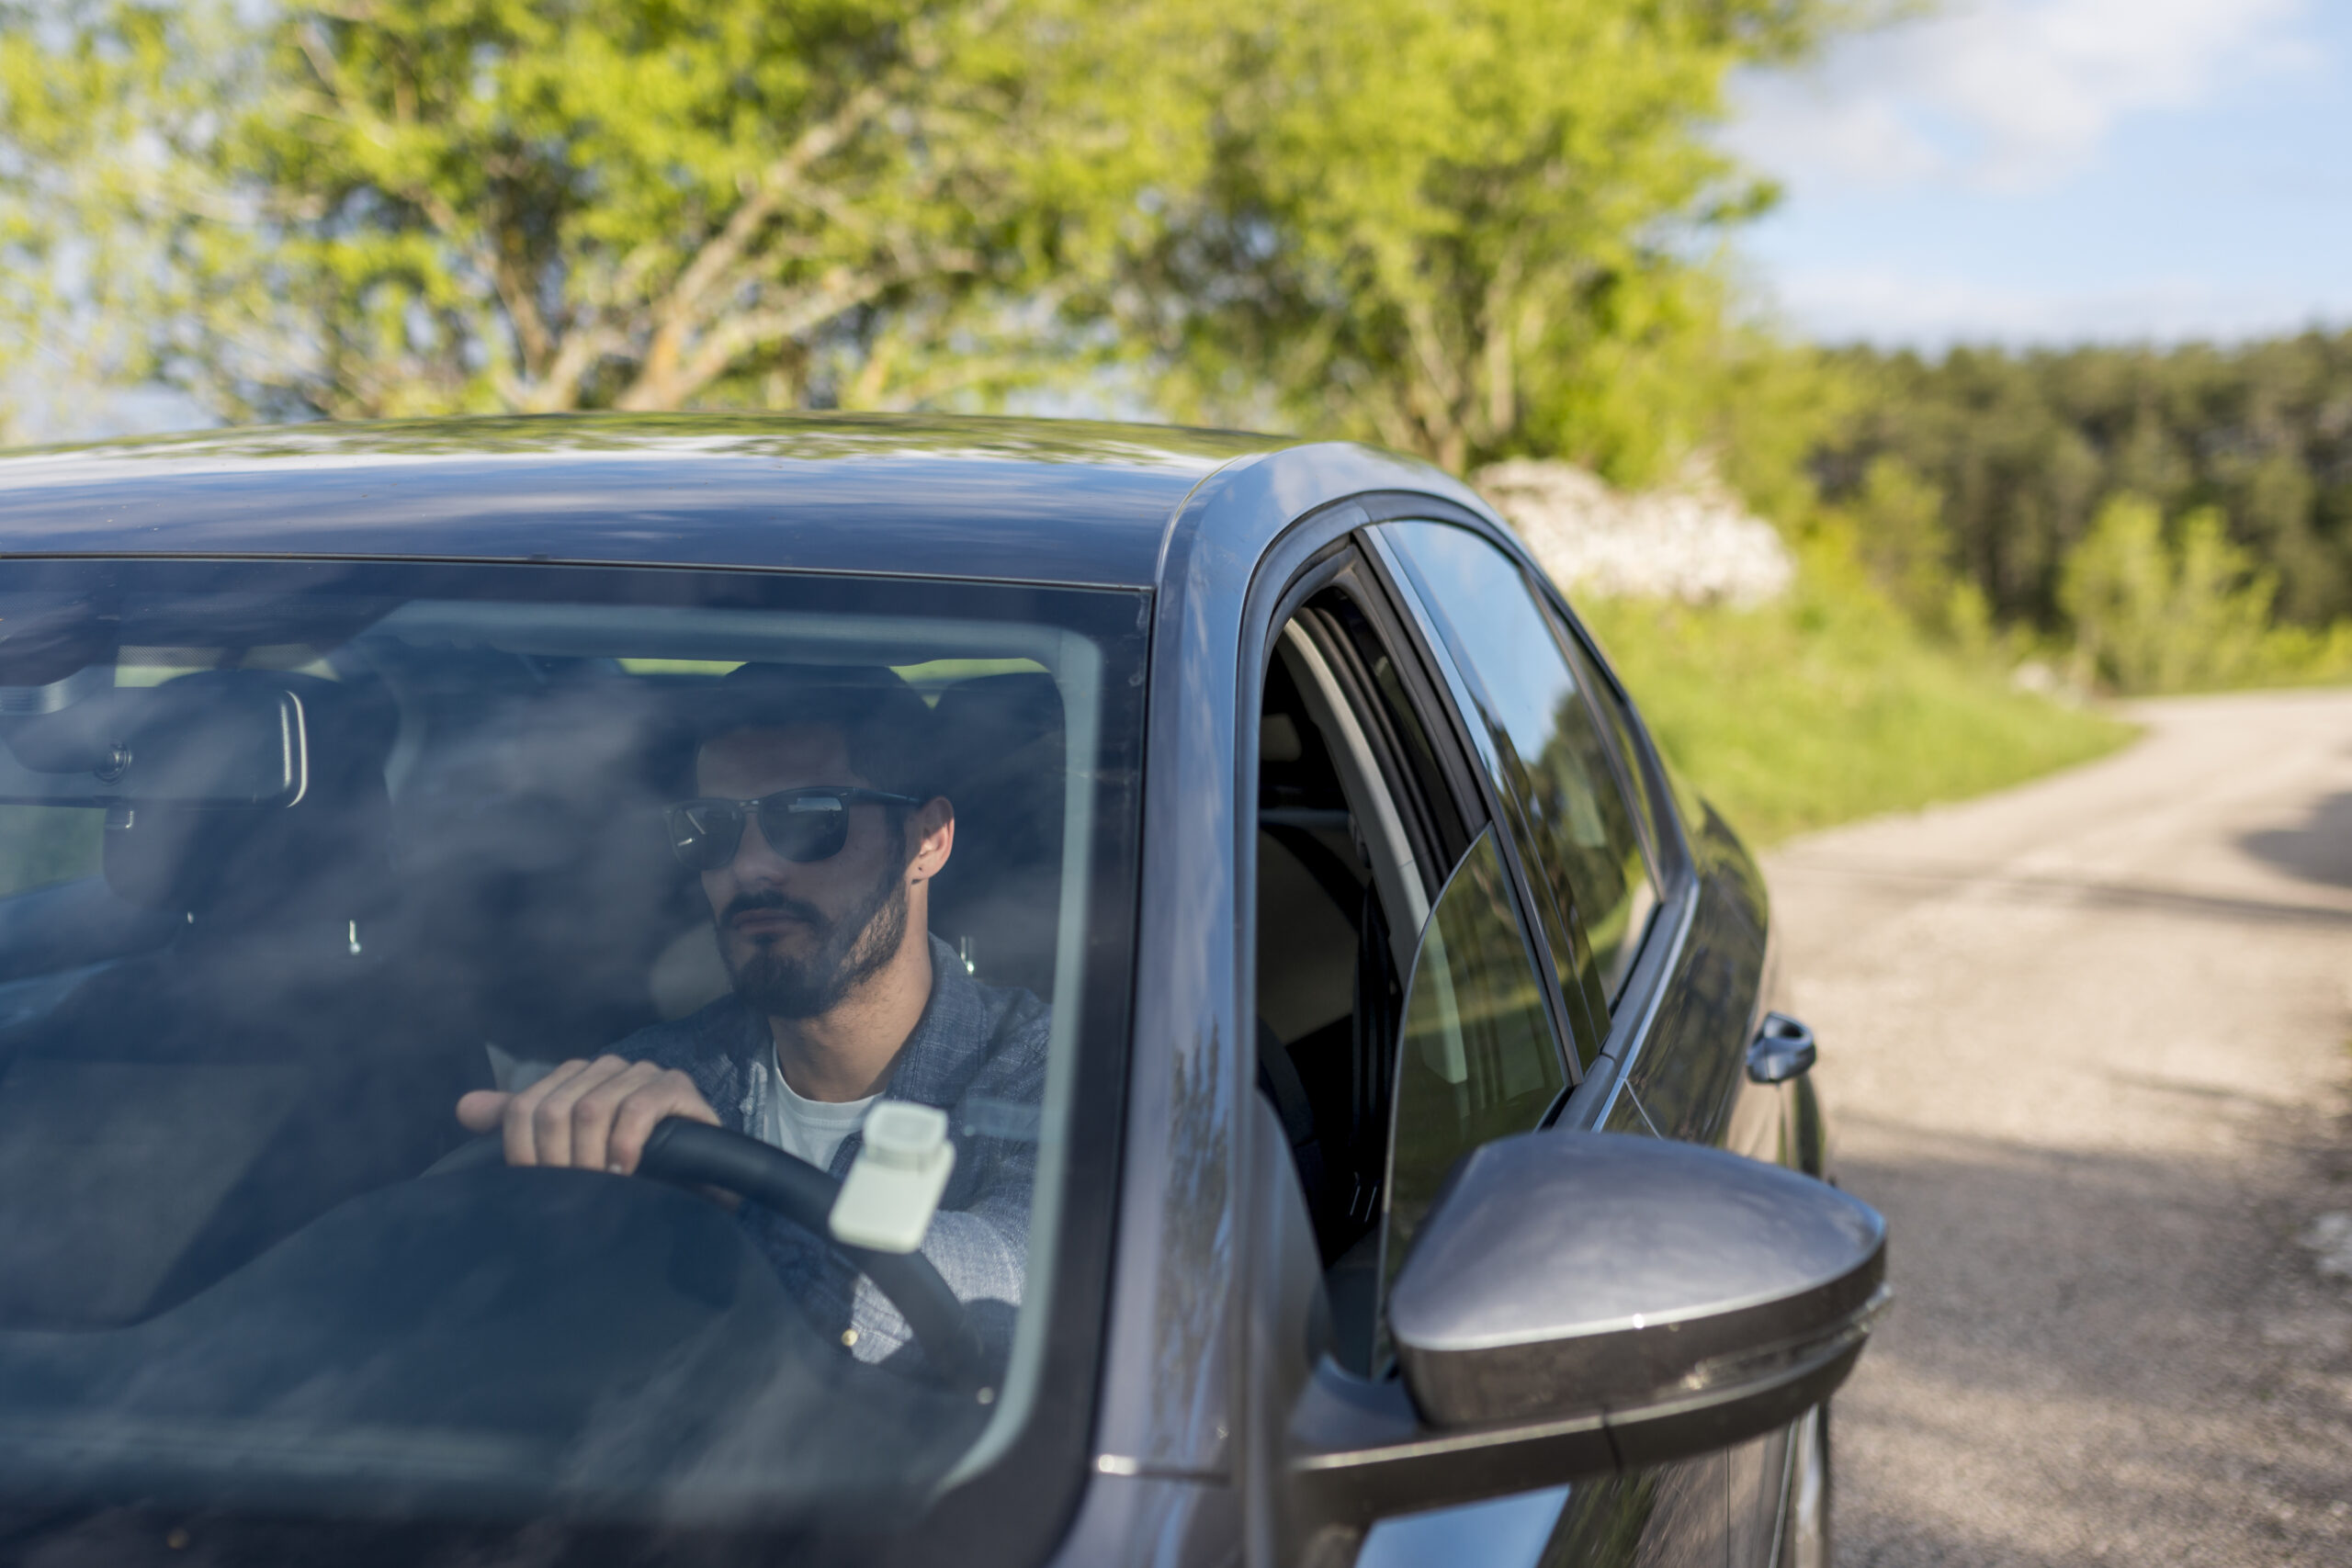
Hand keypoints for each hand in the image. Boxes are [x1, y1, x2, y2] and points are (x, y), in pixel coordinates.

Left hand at [456, 1055, 720, 1174]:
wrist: (694, 1178)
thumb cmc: (625, 1165)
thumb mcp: (566, 1149)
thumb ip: (517, 1124)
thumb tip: (465, 1108)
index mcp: (573, 1077)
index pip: (523, 1108)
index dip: (524, 1154)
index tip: (539, 1190)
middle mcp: (603, 1068)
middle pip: (554, 1109)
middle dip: (559, 1161)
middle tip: (572, 1197)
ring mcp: (641, 1073)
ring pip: (591, 1108)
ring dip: (590, 1157)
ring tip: (600, 1189)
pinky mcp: (676, 1086)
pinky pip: (638, 1107)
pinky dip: (625, 1144)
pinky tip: (627, 1170)